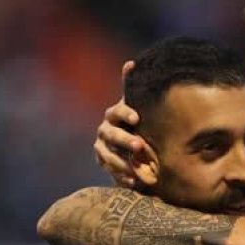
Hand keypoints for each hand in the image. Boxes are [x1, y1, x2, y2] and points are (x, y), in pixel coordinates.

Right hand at [93, 61, 147, 186]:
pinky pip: (110, 170)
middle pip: (111, 134)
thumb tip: (130, 62)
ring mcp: (103, 147)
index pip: (117, 111)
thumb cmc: (141, 121)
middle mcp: (106, 129)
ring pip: (109, 154)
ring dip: (122, 161)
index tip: (137, 117)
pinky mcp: (104, 163)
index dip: (125, 112)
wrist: (135, 145)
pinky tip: (133, 182)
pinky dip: (121, 176)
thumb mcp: (141, 106)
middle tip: (140, 145)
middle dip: (125, 139)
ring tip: (136, 170)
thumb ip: (134, 88)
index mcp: (116, 114)